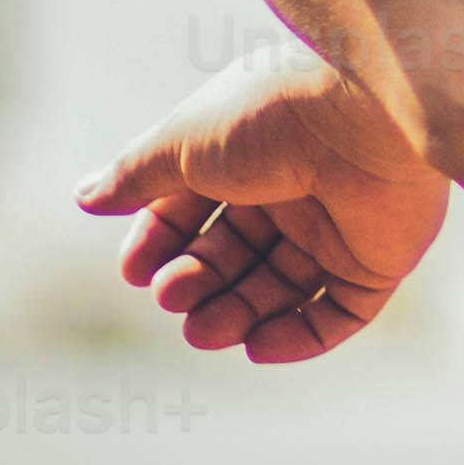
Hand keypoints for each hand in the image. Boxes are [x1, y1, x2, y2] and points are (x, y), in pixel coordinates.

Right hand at [80, 43, 451, 362]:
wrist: (363, 116)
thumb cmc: (267, 116)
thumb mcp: (182, 144)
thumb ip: (135, 175)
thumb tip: (84, 197)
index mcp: (247, 150)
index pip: (193, 209)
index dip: (160, 243)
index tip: (135, 272)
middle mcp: (293, 188)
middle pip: (233, 254)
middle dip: (196, 282)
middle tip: (172, 300)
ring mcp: (338, 226)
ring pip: (279, 289)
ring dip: (237, 314)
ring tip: (203, 332)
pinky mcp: (379, 261)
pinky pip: (338, 313)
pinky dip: (299, 337)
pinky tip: (257, 348)